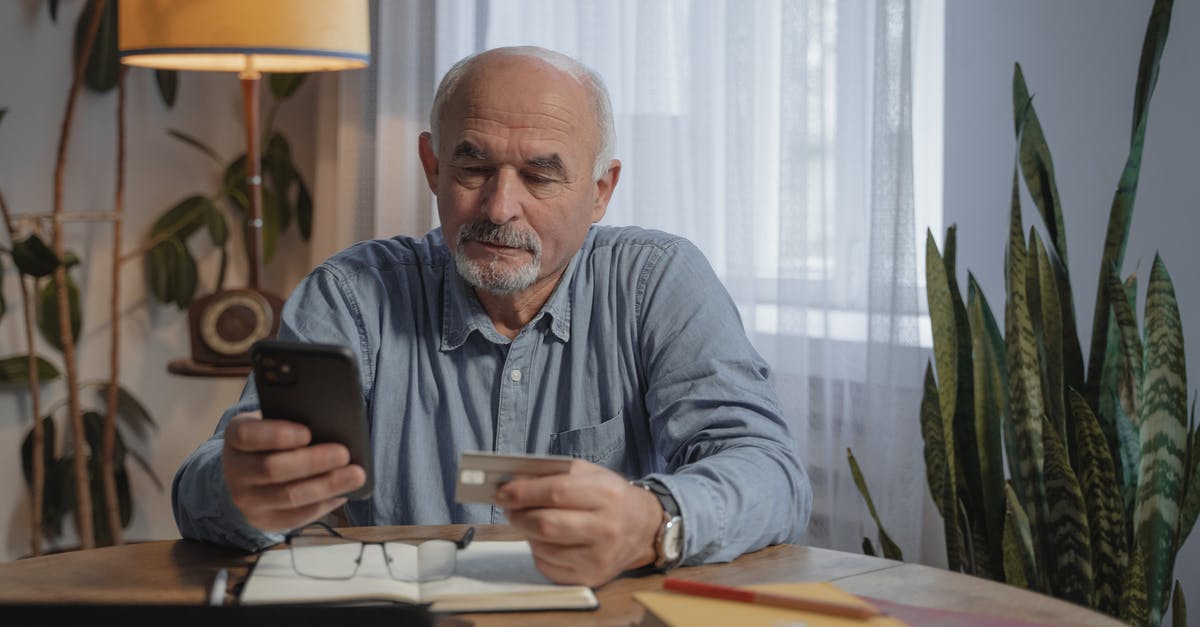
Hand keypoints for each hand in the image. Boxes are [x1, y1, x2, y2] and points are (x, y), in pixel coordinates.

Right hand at [222, 412, 365, 531]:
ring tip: (355, 475)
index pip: (247, 435)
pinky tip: (344, 492)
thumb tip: (332, 423)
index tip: (307, 433)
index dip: (277, 435)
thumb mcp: (272, 423)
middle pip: (272, 469)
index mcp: (236, 437)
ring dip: (326, 485)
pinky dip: (324, 503)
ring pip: (289, 496)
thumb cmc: (271, 440)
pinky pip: (298, 516)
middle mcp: (236, 470)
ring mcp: (247, 499)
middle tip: (344, 453)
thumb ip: (293, 419)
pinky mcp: (265, 520)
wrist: (248, 472)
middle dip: (312, 461)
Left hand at [497, 460, 662, 586]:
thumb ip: (555, 474)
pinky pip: (547, 566)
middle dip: (518, 515)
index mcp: (607, 495)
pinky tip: (548, 541)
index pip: (556, 492)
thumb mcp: (591, 475)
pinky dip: (539, 551)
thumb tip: (514, 481)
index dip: (523, 492)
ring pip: (542, 547)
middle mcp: (606, 528)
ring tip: (531, 521)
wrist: (644, 528)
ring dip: (527, 533)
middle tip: (509, 508)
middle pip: (545, 525)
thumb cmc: (612, 497)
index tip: (503, 491)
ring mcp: (599, 557)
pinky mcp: (591, 577)